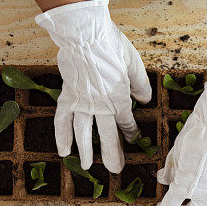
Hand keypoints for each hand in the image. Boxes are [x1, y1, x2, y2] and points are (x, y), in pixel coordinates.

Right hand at [35, 0, 150, 170]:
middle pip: (106, 135)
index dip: (130, 132)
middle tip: (115, 170)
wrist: (84, 35)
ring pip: (83, 132)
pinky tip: (63, 150)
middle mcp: (100, 105)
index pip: (126, 121)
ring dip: (85, 151)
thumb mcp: (134, 64)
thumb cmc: (112, 46)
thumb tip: (144, 100)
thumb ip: (140, 85)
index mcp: (118, 98)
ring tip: (87, 166)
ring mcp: (81, 102)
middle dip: (112, 154)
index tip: (134, 139)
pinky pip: (62, 120)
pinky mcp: (67, 95)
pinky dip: (62, 135)